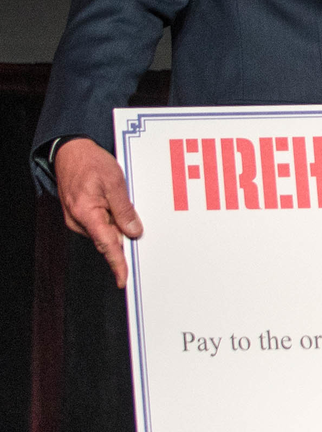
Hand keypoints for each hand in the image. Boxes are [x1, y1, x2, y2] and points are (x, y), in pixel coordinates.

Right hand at [55, 137, 142, 288]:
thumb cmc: (90, 163)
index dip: (117, 264)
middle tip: (139, 224)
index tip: (124, 280)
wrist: (71, 152)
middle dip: (126, 236)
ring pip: (107, 230)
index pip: (106, 245)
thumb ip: (124, 209)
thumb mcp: (114, 182)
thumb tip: (134, 232)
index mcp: (86, 214)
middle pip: (109, 238)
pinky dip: (114, 218)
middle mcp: (79, 221)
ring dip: (120, 224)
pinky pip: (103, 223)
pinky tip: (118, 205)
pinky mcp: (83, 215)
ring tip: (123, 200)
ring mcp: (79, 219)